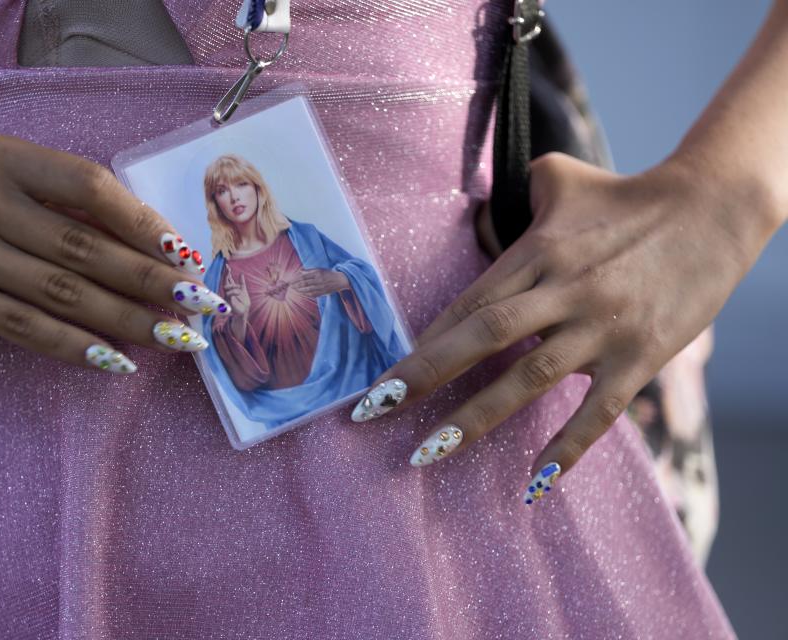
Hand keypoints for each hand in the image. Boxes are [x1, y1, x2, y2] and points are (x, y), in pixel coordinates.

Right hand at [0, 131, 222, 372]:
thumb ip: (58, 202)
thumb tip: (150, 246)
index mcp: (2, 155)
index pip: (90, 185)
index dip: (144, 222)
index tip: (187, 255)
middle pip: (86, 245)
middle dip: (153, 281)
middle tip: (204, 306)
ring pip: (64, 292)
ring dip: (130, 321)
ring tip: (177, 339)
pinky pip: (27, 327)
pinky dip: (77, 347)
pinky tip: (117, 361)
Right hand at [224, 268, 250, 315]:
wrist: (244, 310)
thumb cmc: (243, 302)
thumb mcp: (244, 290)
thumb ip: (242, 282)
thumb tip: (241, 274)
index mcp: (232, 288)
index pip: (228, 279)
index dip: (227, 272)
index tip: (227, 266)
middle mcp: (228, 291)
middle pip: (225, 281)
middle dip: (226, 274)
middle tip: (228, 268)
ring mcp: (227, 296)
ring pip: (226, 287)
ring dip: (233, 286)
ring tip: (239, 289)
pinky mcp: (228, 301)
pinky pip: (229, 294)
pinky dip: (234, 292)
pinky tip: (239, 292)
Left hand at [290, 268, 349, 297]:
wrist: (340, 280)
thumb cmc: (329, 273)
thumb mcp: (320, 269)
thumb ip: (309, 271)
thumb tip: (300, 271)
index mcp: (317, 273)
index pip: (304, 276)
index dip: (296, 279)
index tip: (291, 281)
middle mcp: (319, 280)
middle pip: (305, 283)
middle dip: (296, 285)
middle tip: (290, 286)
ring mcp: (321, 287)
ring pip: (308, 290)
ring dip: (300, 290)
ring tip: (294, 290)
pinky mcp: (323, 292)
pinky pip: (313, 294)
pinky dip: (306, 294)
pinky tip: (302, 293)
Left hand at [351, 152, 763, 499]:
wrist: (713, 207)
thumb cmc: (630, 195)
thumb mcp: (563, 177)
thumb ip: (519, 188)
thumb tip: (487, 199)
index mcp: (537, 253)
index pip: (468, 303)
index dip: (422, 341)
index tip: (382, 375)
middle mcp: (562, 290)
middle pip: (482, 335)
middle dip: (424, 375)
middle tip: (373, 412)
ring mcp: (600, 326)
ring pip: (528, 378)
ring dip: (474, 417)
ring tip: (428, 451)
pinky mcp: (639, 357)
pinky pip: (597, 411)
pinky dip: (566, 448)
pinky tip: (534, 484)